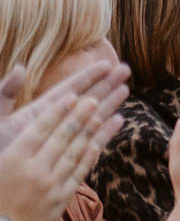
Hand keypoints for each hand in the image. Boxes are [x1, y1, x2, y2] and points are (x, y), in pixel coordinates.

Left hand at [0, 60, 128, 151]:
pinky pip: (91, 139)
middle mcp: (54, 123)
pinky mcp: (68, 156)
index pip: (69, 89)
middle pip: (86, 99)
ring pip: (92, 117)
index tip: (106, 64)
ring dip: (109, 103)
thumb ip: (6, 93)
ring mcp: (62, 139)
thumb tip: (20, 68)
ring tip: (126, 90)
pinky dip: (105, 130)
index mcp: (39, 112)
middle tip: (125, 70)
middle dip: (105, 84)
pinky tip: (118, 120)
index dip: (88, 76)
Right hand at [0, 92, 121, 220]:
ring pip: (75, 152)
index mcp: (13, 159)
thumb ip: (5, 135)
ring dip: (92, 131)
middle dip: (80, 115)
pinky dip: (91, 156)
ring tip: (105, 114)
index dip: (59, 111)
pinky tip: (100, 142)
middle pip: (62, 137)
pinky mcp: (61, 200)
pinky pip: (80, 173)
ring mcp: (51, 186)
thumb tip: (28, 131)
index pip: (40, 129)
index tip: (73, 96)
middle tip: (94, 99)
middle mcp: (35, 170)